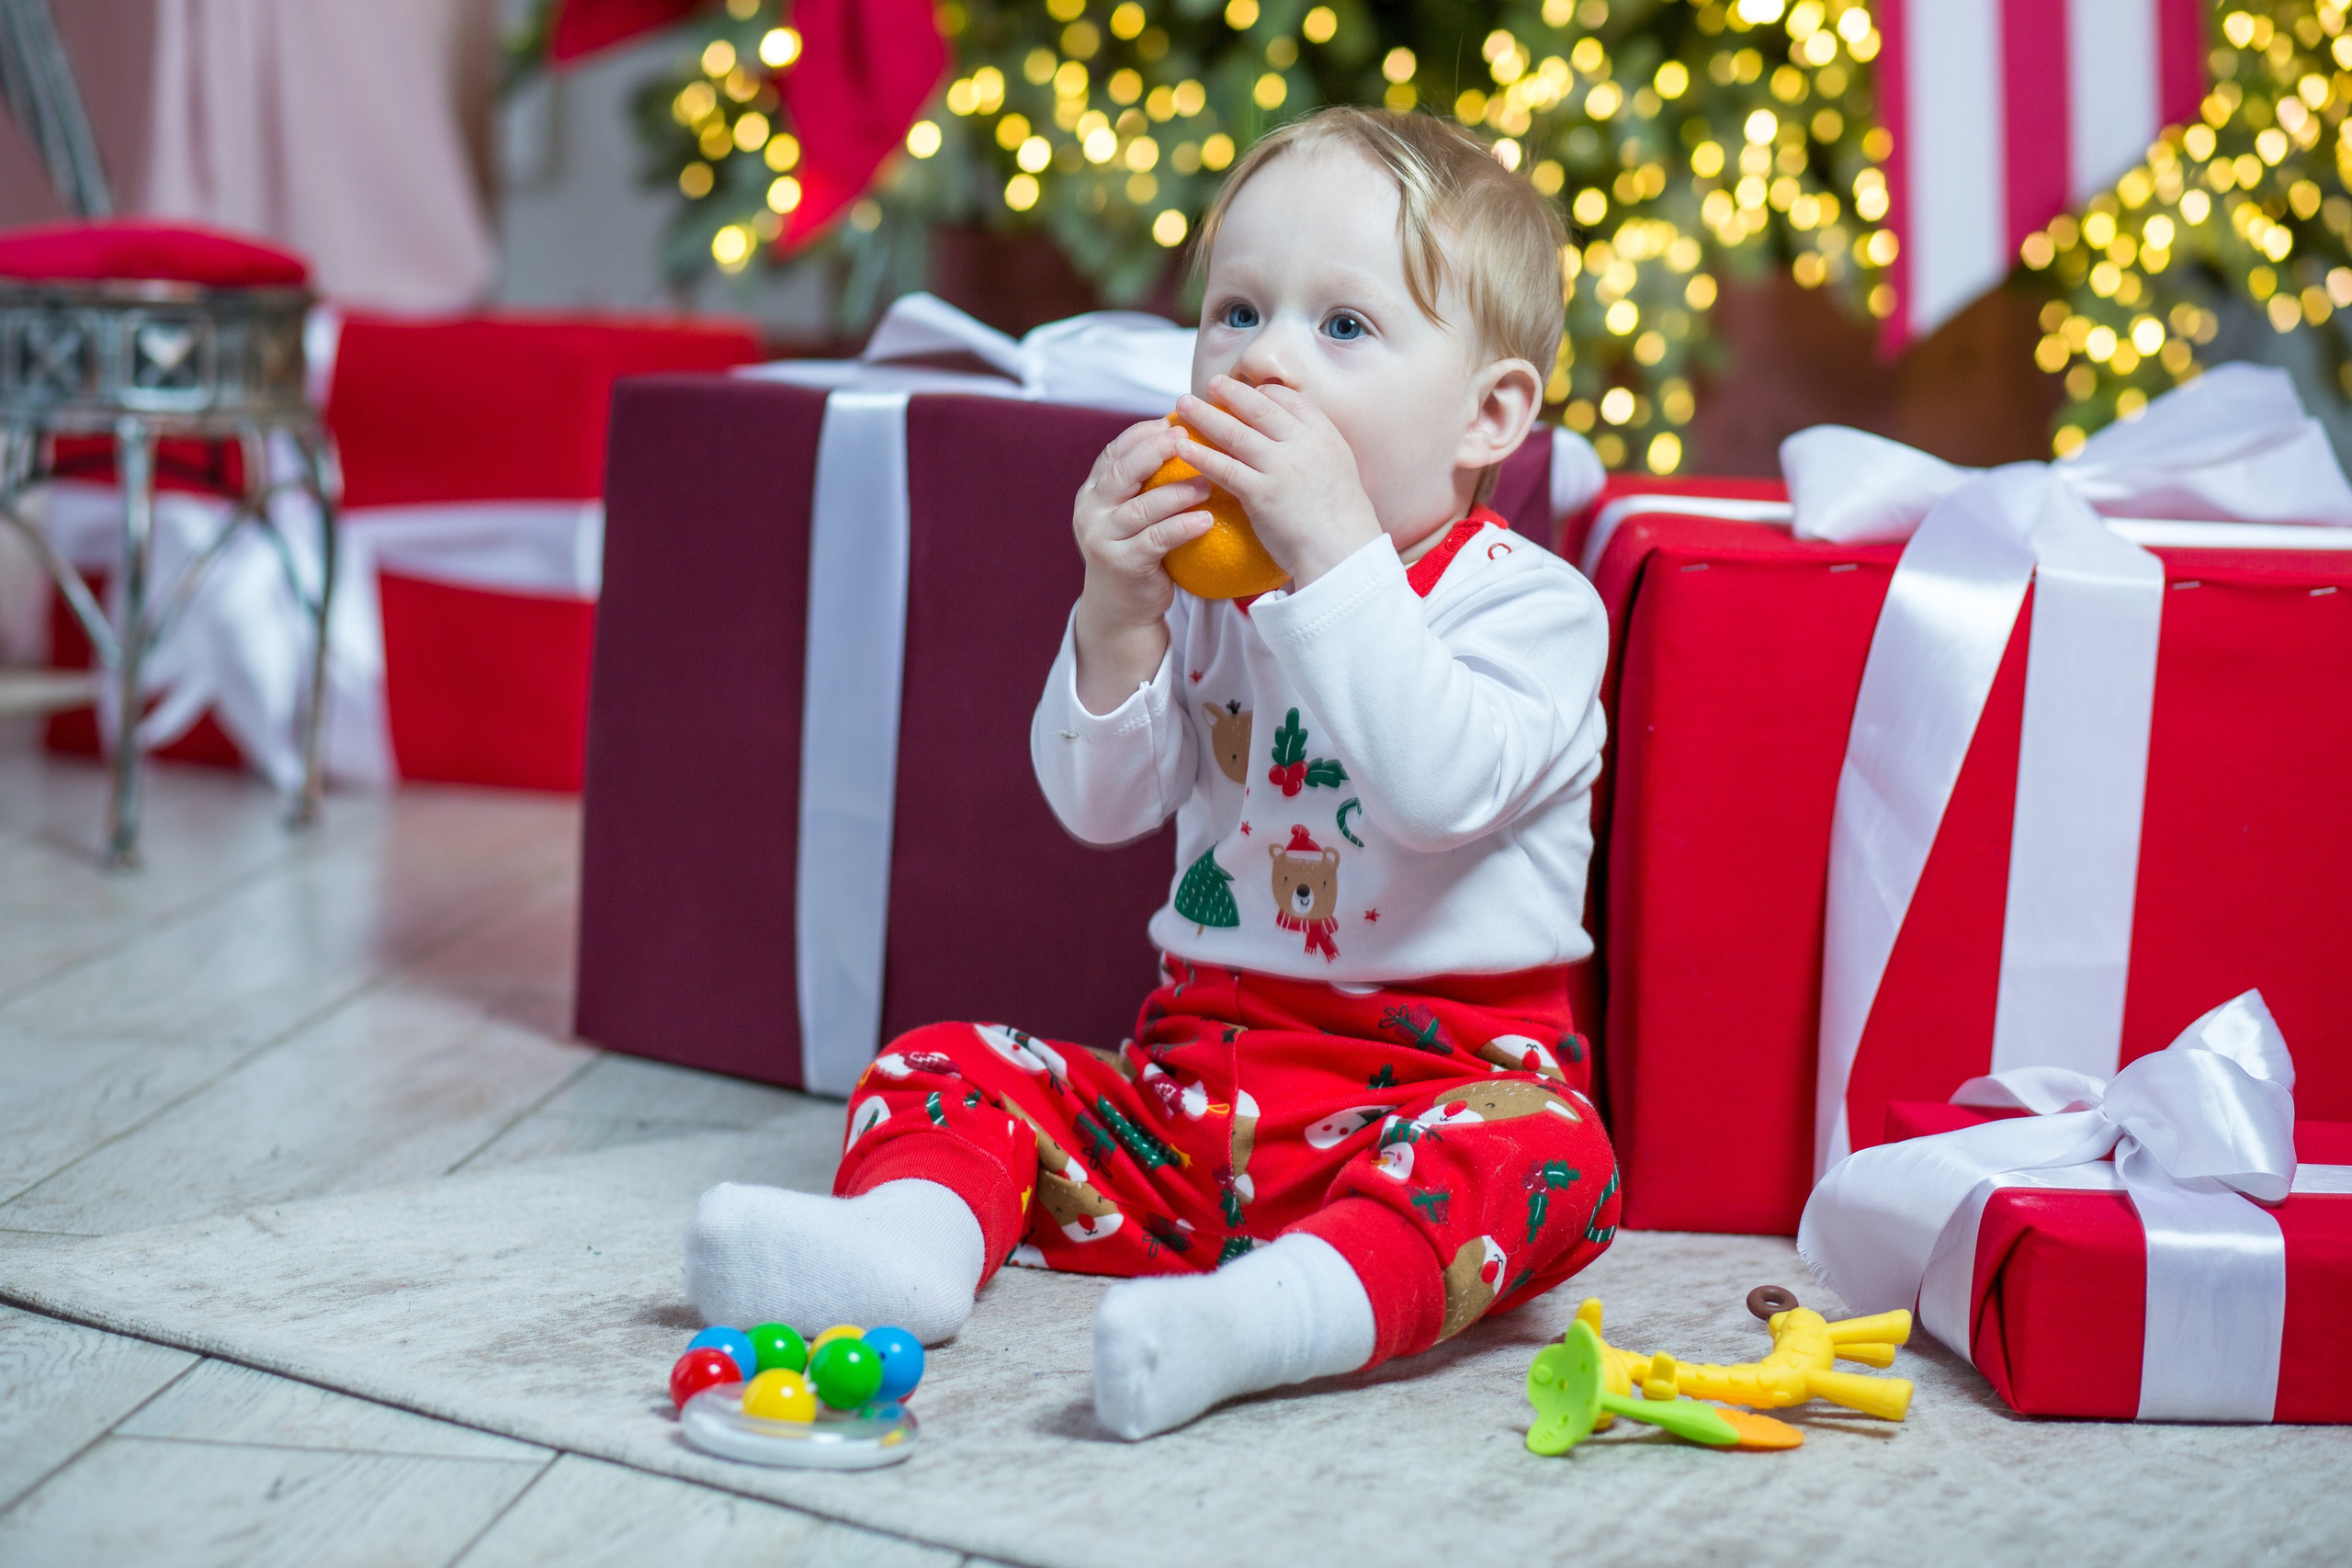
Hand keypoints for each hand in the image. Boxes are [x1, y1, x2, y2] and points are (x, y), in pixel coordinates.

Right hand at [1071, 417, 1212, 713]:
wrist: (1121, 607)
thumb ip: (1146, 482)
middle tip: (1188, 439)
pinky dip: (1181, 528)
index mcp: (1094, 491)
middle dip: (1155, 452)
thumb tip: (1188, 436)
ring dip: (1177, 492)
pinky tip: (1206, 521)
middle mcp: (1091, 511)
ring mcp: (1102, 539)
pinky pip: (1155, 541)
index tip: (1174, 421)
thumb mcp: (1133, 512)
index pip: (1114, 452)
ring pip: (1142, 507)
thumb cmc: (1138, 550)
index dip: (1143, 435)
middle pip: (1123, 473)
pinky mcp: (1121, 564)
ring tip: (1208, 482)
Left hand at [1170, 376, 1383, 587]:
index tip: (1247, 392)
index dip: (1264, 394)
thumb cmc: (1342, 522)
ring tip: (1183, 405)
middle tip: (1210, 384)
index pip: (1290, 401)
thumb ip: (1315, 452)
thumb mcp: (1339, 471)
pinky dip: (1199, 454)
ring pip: (1235, 432)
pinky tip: (1181, 447)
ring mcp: (1280, 467)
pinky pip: (1223, 467)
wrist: (1343, 553)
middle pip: (1259, 408)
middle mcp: (1303, 444)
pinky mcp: (1260, 493)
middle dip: (1231, 393)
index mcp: (1325, 436)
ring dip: (1205, 415)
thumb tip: (1291, 443)